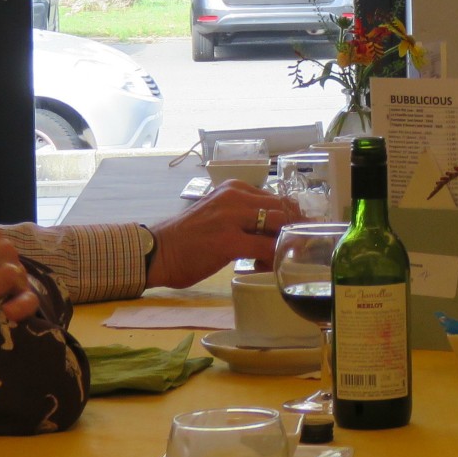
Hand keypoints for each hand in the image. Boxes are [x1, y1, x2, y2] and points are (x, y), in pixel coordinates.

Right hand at [144, 182, 304, 291]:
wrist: (157, 252)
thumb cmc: (188, 238)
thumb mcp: (220, 215)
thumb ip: (246, 217)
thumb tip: (276, 231)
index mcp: (235, 188)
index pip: (277, 199)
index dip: (293, 218)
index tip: (300, 234)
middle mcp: (235, 196)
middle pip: (284, 210)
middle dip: (296, 230)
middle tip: (297, 249)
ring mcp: (232, 217)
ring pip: (279, 227)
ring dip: (285, 245)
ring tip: (275, 260)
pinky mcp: (228, 241)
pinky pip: (266, 249)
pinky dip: (274, 259)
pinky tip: (264, 267)